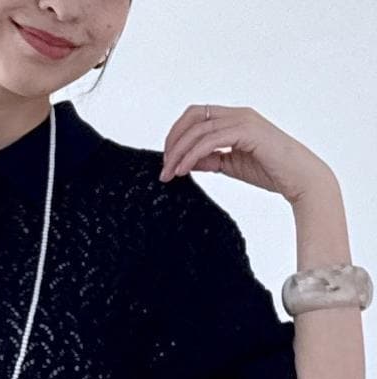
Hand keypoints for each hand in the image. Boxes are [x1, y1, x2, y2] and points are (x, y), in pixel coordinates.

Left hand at [159, 104, 335, 205]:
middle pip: (193, 116)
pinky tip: (184, 170)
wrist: (299, 178)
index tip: (168, 160)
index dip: (177, 135)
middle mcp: (238, 114)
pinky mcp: (248, 132)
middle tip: (164, 167)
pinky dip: (192, 155)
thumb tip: (187, 162)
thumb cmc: (271, 171)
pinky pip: (210, 140)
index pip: (197, 117)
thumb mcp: (231, 165)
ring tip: (170, 173)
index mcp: (234, 119)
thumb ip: (210, 159)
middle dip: (173, 141)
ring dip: (179, 152)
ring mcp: (243, 120)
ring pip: (199, 129)